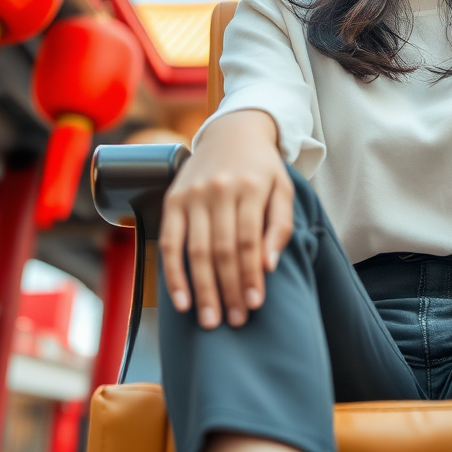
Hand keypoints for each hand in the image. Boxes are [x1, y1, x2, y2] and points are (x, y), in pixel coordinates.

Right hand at [160, 110, 293, 329]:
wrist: (232, 131)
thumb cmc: (262, 168)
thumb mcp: (283, 189)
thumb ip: (280, 226)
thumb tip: (268, 266)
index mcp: (250, 187)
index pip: (249, 241)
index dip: (251, 275)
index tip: (254, 304)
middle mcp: (218, 190)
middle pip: (222, 250)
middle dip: (228, 289)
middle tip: (234, 320)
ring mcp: (192, 196)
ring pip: (195, 251)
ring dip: (202, 290)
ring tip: (211, 320)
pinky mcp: (172, 201)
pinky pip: (169, 242)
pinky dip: (173, 274)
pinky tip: (181, 300)